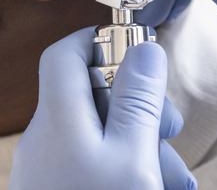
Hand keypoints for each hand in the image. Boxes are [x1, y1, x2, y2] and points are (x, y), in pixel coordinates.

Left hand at [9, 28, 195, 189]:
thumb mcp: (133, 158)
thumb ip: (137, 101)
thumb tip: (144, 49)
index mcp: (58, 122)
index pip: (65, 55)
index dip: (100, 41)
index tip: (139, 51)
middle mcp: (44, 142)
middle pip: (91, 98)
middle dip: (139, 107)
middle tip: (171, 128)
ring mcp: (47, 173)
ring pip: (100, 139)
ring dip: (142, 150)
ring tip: (172, 181)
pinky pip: (92, 168)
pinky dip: (125, 172)